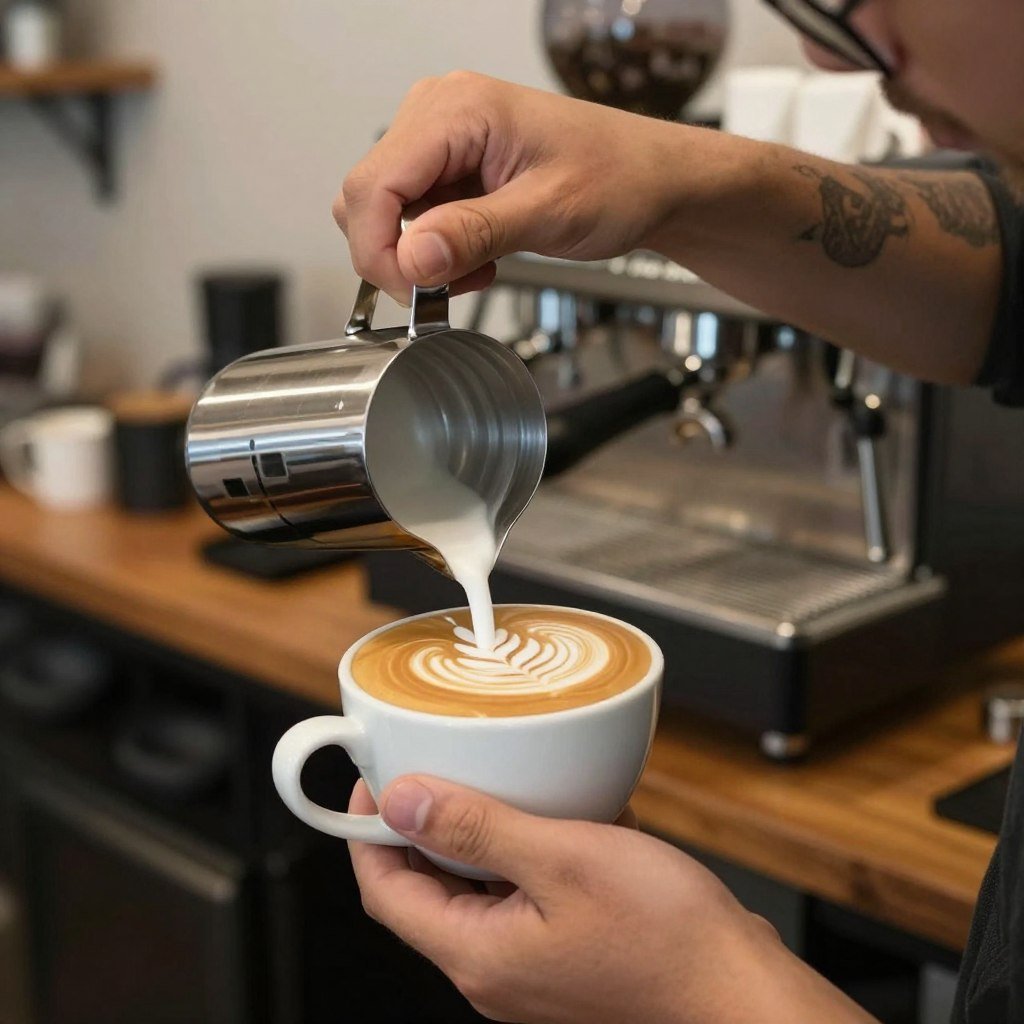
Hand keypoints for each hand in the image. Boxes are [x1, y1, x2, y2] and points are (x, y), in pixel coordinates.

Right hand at [333, 72, 698, 300]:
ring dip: (420, 258)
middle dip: (398, 258)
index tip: (412, 293)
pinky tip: (478, 257)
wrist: (651, 180)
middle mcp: (438, 114)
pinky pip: (413, 218)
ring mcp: (440, 141)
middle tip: (447, 289)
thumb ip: (475, 233)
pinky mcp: (449, 168)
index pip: (372, 184)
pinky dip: (436, 252)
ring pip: (385, 213)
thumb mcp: (550, 212)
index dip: (379, 250)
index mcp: (458, 109)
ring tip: (477, 268)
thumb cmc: (618, 178)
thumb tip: (411, 257)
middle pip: (366, 199)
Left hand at [348, 776, 877, 1023]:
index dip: (368, 832)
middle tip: (437, 768)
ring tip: (508, 787)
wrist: (741, 994)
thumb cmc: (668, 939)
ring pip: (479, 891)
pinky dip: (530, 855)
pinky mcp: (567, 958)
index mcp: (478, 953)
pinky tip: (567, 822)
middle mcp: (495, 971)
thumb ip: (476, 829)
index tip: (376, 780)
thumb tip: (402, 802)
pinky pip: (524, 899)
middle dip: (424, 828)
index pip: (384, 891)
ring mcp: (532, 969)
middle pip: (427, 892)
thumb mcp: (563, 860)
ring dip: (484, 837)